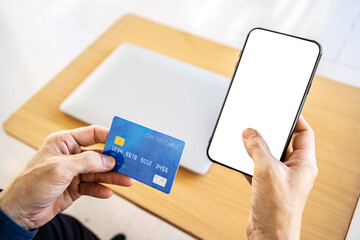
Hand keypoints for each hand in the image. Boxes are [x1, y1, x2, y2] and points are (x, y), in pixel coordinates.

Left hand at [0, 125, 133, 229]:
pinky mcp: (75, 187)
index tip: (124, 141)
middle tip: (130, 164)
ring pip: (99, 172)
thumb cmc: (30, 185)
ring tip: (127, 180)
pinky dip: (101, 190)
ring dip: (113, 177)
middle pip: (99, 155)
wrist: (19, 212)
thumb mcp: (60, 168)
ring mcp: (74, 172)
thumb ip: (87, 162)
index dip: (109, 136)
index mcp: (64, 143)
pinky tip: (108, 192)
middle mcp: (70, 156)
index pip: (92, 134)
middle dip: (115, 161)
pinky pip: (93, 186)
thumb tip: (108, 160)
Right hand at [242, 115, 317, 238]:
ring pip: (268, 155)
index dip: (295, 119)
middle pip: (284, 143)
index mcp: (304, 164)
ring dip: (256, 148)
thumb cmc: (278, 210)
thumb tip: (250, 133)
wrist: (268, 235)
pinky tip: (240, 159)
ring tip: (246, 140)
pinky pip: (258, 167)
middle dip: (270, 133)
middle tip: (258, 123)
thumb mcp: (267, 171)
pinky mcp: (267, 186)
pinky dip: (248, 162)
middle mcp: (294, 170)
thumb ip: (257, 148)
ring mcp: (280, 178)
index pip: (304, 133)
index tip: (284, 109)